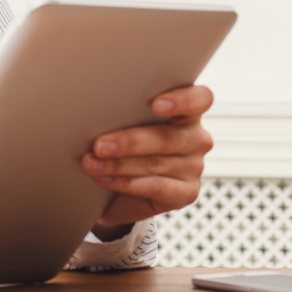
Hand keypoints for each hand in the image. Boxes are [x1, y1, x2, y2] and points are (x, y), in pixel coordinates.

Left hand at [83, 84, 213, 235]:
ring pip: (155, 163)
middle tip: (99, 145)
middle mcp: (195, 138)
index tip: (156, 105)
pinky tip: (102, 178)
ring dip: (117, 164)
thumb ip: (121, 110)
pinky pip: (155, 186)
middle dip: (129, 141)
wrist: (117, 189)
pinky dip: (124, 182)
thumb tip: (91, 106)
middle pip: (168, 137)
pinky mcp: (186, 192)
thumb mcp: (122, 122)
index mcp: (186, 111)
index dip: (183, 100)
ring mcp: (193, 166)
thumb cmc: (120, 143)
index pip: (200, 99)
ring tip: (90, 163)